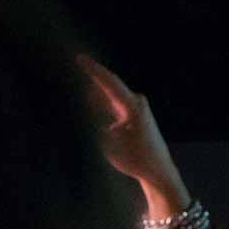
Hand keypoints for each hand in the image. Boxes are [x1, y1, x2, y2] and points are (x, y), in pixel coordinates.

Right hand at [79, 56, 189, 216]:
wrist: (157, 171)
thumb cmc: (136, 159)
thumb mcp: (109, 143)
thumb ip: (95, 121)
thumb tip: (83, 103)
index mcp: (134, 106)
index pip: (110, 83)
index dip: (93, 70)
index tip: (79, 57)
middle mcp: (137, 103)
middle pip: (108, 85)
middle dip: (90, 76)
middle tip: (71, 65)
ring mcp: (136, 108)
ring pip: (109, 94)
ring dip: (93, 89)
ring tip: (74, 84)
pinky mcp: (133, 115)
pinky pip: (112, 102)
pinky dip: (99, 100)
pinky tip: (85, 98)